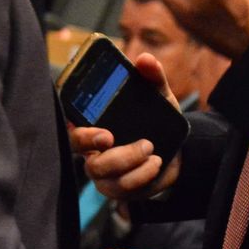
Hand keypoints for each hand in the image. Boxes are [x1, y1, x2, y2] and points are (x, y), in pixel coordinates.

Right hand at [72, 53, 183, 199]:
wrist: (176, 151)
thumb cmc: (156, 121)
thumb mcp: (158, 97)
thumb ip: (152, 78)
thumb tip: (145, 59)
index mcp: (94, 122)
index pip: (71, 121)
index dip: (76, 125)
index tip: (100, 129)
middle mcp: (91, 146)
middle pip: (77, 148)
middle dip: (93, 143)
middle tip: (114, 138)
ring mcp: (102, 171)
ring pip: (100, 171)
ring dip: (128, 160)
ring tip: (151, 149)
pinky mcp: (116, 188)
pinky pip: (121, 187)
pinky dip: (141, 175)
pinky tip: (156, 163)